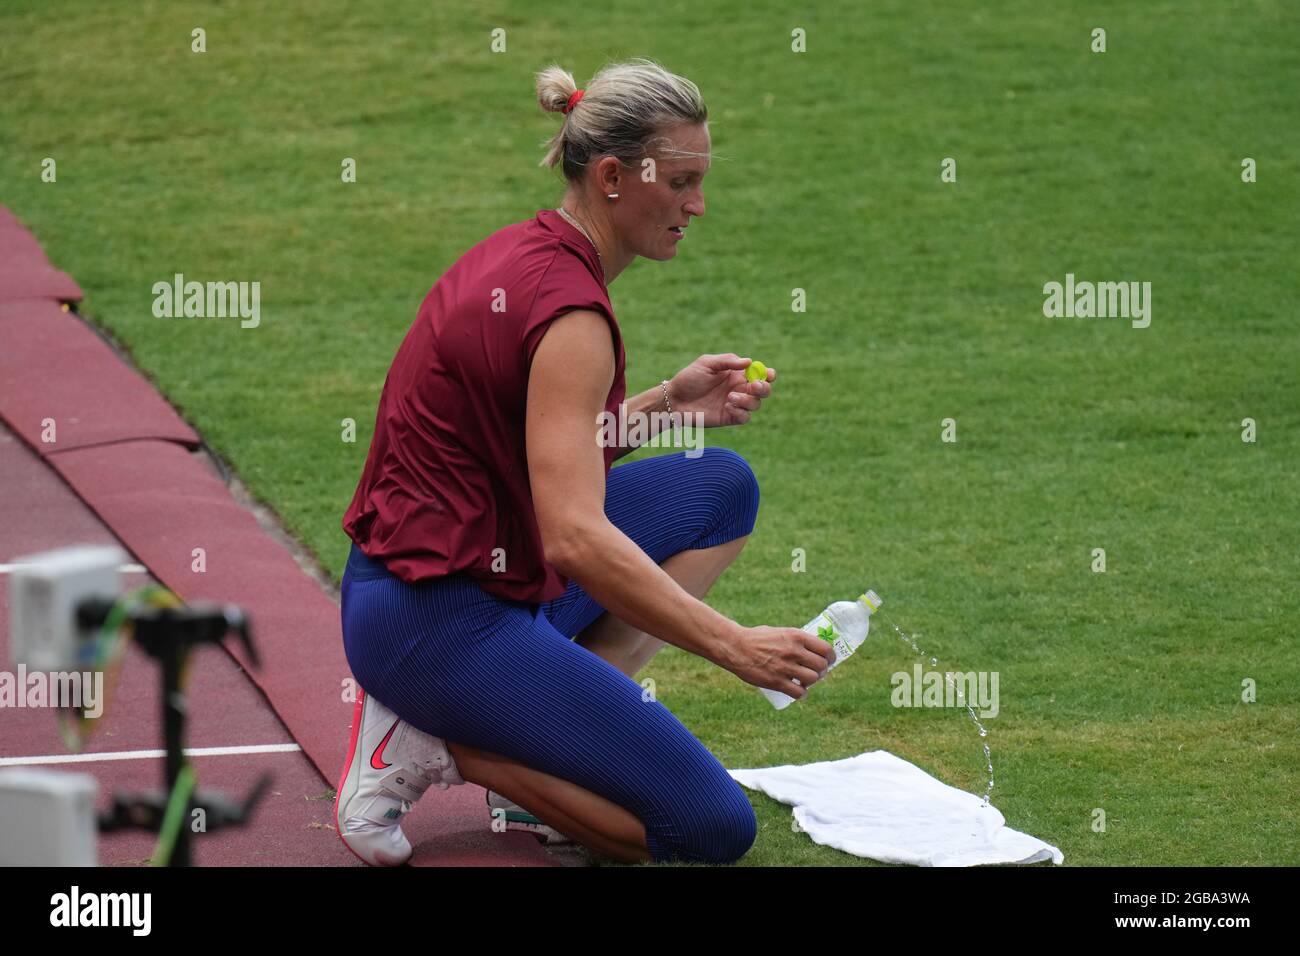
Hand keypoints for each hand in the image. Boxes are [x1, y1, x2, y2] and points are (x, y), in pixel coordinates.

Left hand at [667, 353, 775, 427]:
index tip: (767, 374)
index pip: (760, 374)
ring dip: (747, 400)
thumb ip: (728, 361)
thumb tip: (750, 362)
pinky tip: (728, 406)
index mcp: (737, 374)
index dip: (768, 374)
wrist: (674, 400)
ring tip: (729, 397)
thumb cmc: (689, 378)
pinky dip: (741, 412)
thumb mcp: (707, 363)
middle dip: (763, 388)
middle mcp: (739, 389)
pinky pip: (745, 417)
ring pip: (756, 404)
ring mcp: (735, 404)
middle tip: (752, 386)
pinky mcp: (729, 418)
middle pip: (764, 390)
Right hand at [714, 624, 836, 699]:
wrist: (735, 647)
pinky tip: (800, 691)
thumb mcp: (780, 632)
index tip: (829, 660)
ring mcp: (785, 667)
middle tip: (817, 672)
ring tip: (807, 681)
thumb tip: (813, 649)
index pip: (825, 648)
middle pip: (821, 666)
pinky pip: (798, 692)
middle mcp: (793, 651)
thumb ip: (795, 640)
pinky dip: (802, 694)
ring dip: (812, 682)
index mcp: (796, 636)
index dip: (831, 657)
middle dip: (822, 671)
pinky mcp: (776, 681)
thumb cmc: (757, 638)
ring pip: (812, 679)